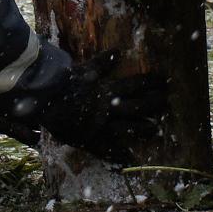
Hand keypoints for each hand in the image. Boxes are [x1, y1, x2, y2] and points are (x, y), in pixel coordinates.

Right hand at [40, 55, 168, 162]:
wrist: (44, 102)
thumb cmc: (62, 84)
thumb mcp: (83, 69)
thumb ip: (102, 63)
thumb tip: (118, 51)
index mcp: (107, 91)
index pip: (135, 85)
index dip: (151, 83)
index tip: (164, 80)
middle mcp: (108, 109)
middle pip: (137, 107)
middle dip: (154, 104)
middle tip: (167, 102)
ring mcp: (101, 126)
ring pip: (128, 128)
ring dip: (143, 128)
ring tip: (155, 129)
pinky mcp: (90, 139)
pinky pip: (106, 150)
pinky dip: (117, 155)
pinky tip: (128, 160)